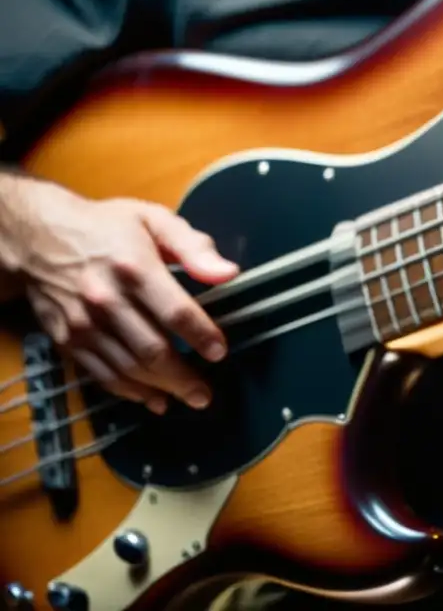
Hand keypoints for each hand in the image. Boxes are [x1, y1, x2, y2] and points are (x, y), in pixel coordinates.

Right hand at [6, 180, 238, 412]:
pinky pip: (101, 374)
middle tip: (206, 395)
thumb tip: (229, 273)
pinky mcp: (67, 339)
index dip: (201, 336)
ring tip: (188, 399)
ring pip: (127, 368)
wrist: (37, 237)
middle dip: (183, 378)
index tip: (219, 353)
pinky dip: (128, 391)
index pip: (175, 312)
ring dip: (160, 389)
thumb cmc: (106, 226)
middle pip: (152, 349)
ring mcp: (84, 324)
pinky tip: (152, 398)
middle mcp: (107, 300)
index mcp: (134, 267)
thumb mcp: (154, 219)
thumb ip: (194, 247)